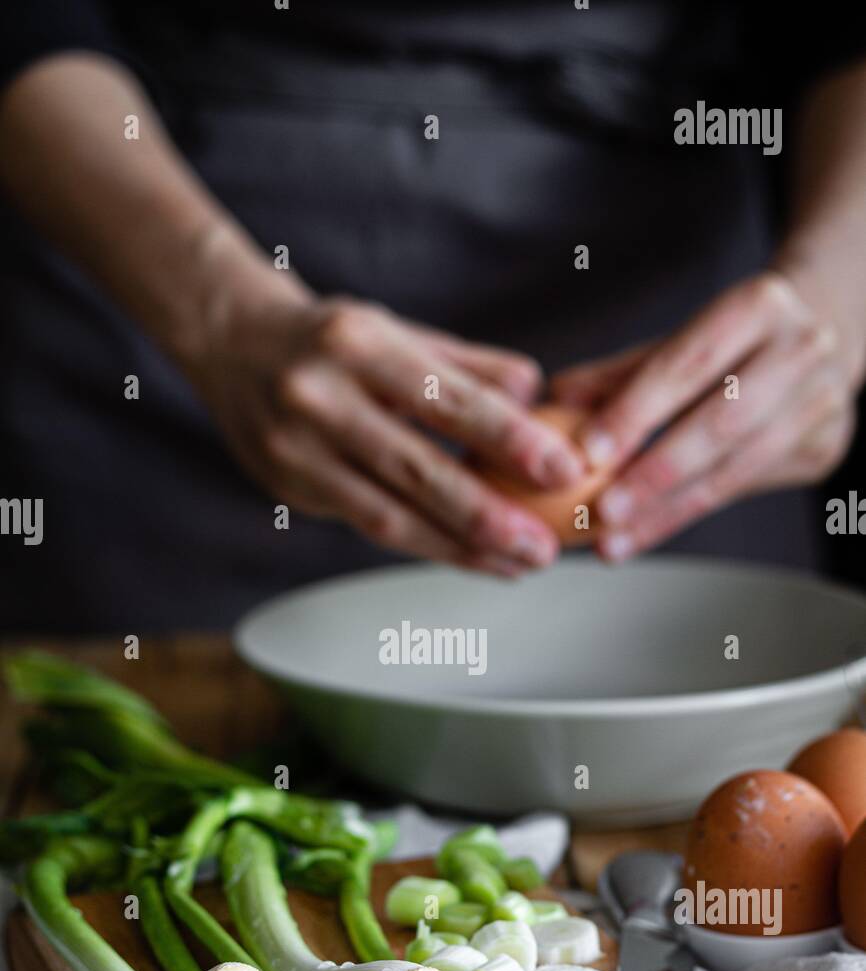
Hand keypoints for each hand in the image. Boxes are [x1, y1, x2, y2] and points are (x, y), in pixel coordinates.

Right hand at [182, 255, 586, 574]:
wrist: (229, 343)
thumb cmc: (333, 338)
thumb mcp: (397, 331)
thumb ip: (466, 366)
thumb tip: (538, 392)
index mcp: (357, 343)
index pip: (445, 398)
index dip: (508, 439)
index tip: (564, 469)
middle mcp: (319, 397)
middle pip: (416, 469)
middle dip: (487, 516)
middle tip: (544, 549)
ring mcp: (296, 449)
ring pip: (389, 515)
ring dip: (460, 548)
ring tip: (518, 565)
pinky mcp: (288, 488)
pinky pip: (368, 526)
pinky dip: (426, 544)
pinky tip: (472, 555)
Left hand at [552, 269, 863, 558]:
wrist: (823, 340)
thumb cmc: (732, 342)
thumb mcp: (681, 340)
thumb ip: (622, 373)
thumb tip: (558, 398)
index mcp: (759, 306)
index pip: (687, 365)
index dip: (636, 411)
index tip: (588, 451)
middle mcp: (803, 351)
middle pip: (719, 424)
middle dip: (655, 474)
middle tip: (603, 510)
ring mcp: (822, 403)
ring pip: (736, 470)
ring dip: (667, 511)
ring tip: (614, 540)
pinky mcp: (825, 448)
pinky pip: (744, 490)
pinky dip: (686, 514)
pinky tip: (643, 533)